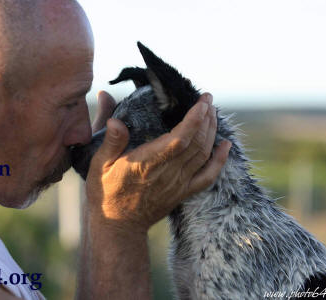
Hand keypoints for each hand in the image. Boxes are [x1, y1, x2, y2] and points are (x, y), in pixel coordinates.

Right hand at [85, 93, 230, 232]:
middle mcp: (167, 173)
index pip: (179, 139)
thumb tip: (115, 119)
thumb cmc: (106, 192)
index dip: (194, 119)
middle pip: (196, 143)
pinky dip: (220, 160)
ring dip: (211, 132)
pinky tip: (225, 145)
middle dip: (205, 118)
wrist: (119, 226)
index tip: (201, 102)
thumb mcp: (99, 165)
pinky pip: (208, 176)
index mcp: (146, 163)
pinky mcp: (183, 192)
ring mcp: (178, 184)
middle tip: (207, 98)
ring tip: (213, 113)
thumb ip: (111, 141)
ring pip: (203, 154)